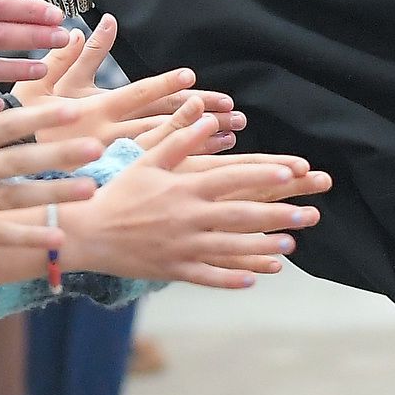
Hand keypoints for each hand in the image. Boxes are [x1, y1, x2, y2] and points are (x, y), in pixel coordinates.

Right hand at [12, 17, 243, 148]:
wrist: (12, 167)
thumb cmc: (26, 120)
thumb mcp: (43, 84)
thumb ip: (73, 57)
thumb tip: (94, 25)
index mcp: (95, 109)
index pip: (136, 94)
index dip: (163, 85)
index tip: (190, 76)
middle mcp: (110, 134)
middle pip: (161, 121)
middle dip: (199, 114)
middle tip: (232, 109)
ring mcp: (116, 158)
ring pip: (167, 146)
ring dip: (201, 137)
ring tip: (232, 130)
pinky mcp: (119, 175)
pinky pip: (160, 168)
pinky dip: (188, 159)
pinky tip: (212, 154)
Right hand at [51, 114, 326, 288]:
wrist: (86, 232)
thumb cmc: (116, 191)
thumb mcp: (146, 160)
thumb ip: (180, 138)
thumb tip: (207, 115)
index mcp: (183, 188)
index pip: (231, 179)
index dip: (263, 175)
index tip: (291, 173)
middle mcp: (188, 218)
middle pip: (241, 215)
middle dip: (278, 215)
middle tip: (308, 214)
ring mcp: (182, 247)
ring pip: (231, 249)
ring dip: (264, 247)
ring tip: (291, 245)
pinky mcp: (174, 270)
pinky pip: (209, 276)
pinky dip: (233, 278)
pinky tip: (256, 278)